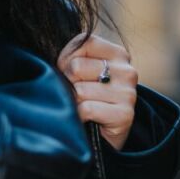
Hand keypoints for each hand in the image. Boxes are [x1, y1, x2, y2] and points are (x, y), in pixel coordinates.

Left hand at [55, 32, 137, 151]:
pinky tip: (87, 119)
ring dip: (74, 102)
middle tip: (78, 95)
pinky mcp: (125, 115)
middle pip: (76, 67)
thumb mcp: (81, 72)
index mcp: (117, 54)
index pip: (82, 41)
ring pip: (79, 90)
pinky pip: (87, 108)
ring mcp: (128, 93)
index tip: (70, 73)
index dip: (66, 58)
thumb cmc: (87, 98)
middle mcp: (127, 71)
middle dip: (69, 82)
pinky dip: (80, 116)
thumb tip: (50, 59)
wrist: (103, 137)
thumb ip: (71, 58)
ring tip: (84, 107)